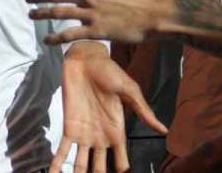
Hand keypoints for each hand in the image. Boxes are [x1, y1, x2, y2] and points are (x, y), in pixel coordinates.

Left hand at [53, 44, 167, 172]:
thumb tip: (163, 129)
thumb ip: (143, 111)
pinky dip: (58, 163)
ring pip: (81, 163)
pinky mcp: (68, 127)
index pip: (120, 159)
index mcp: (117, 131)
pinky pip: (63, 149)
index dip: (122, 170)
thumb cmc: (110, 72)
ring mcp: (83, 134)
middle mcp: (100, 137)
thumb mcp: (130, 90)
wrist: (86, 60)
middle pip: (100, 166)